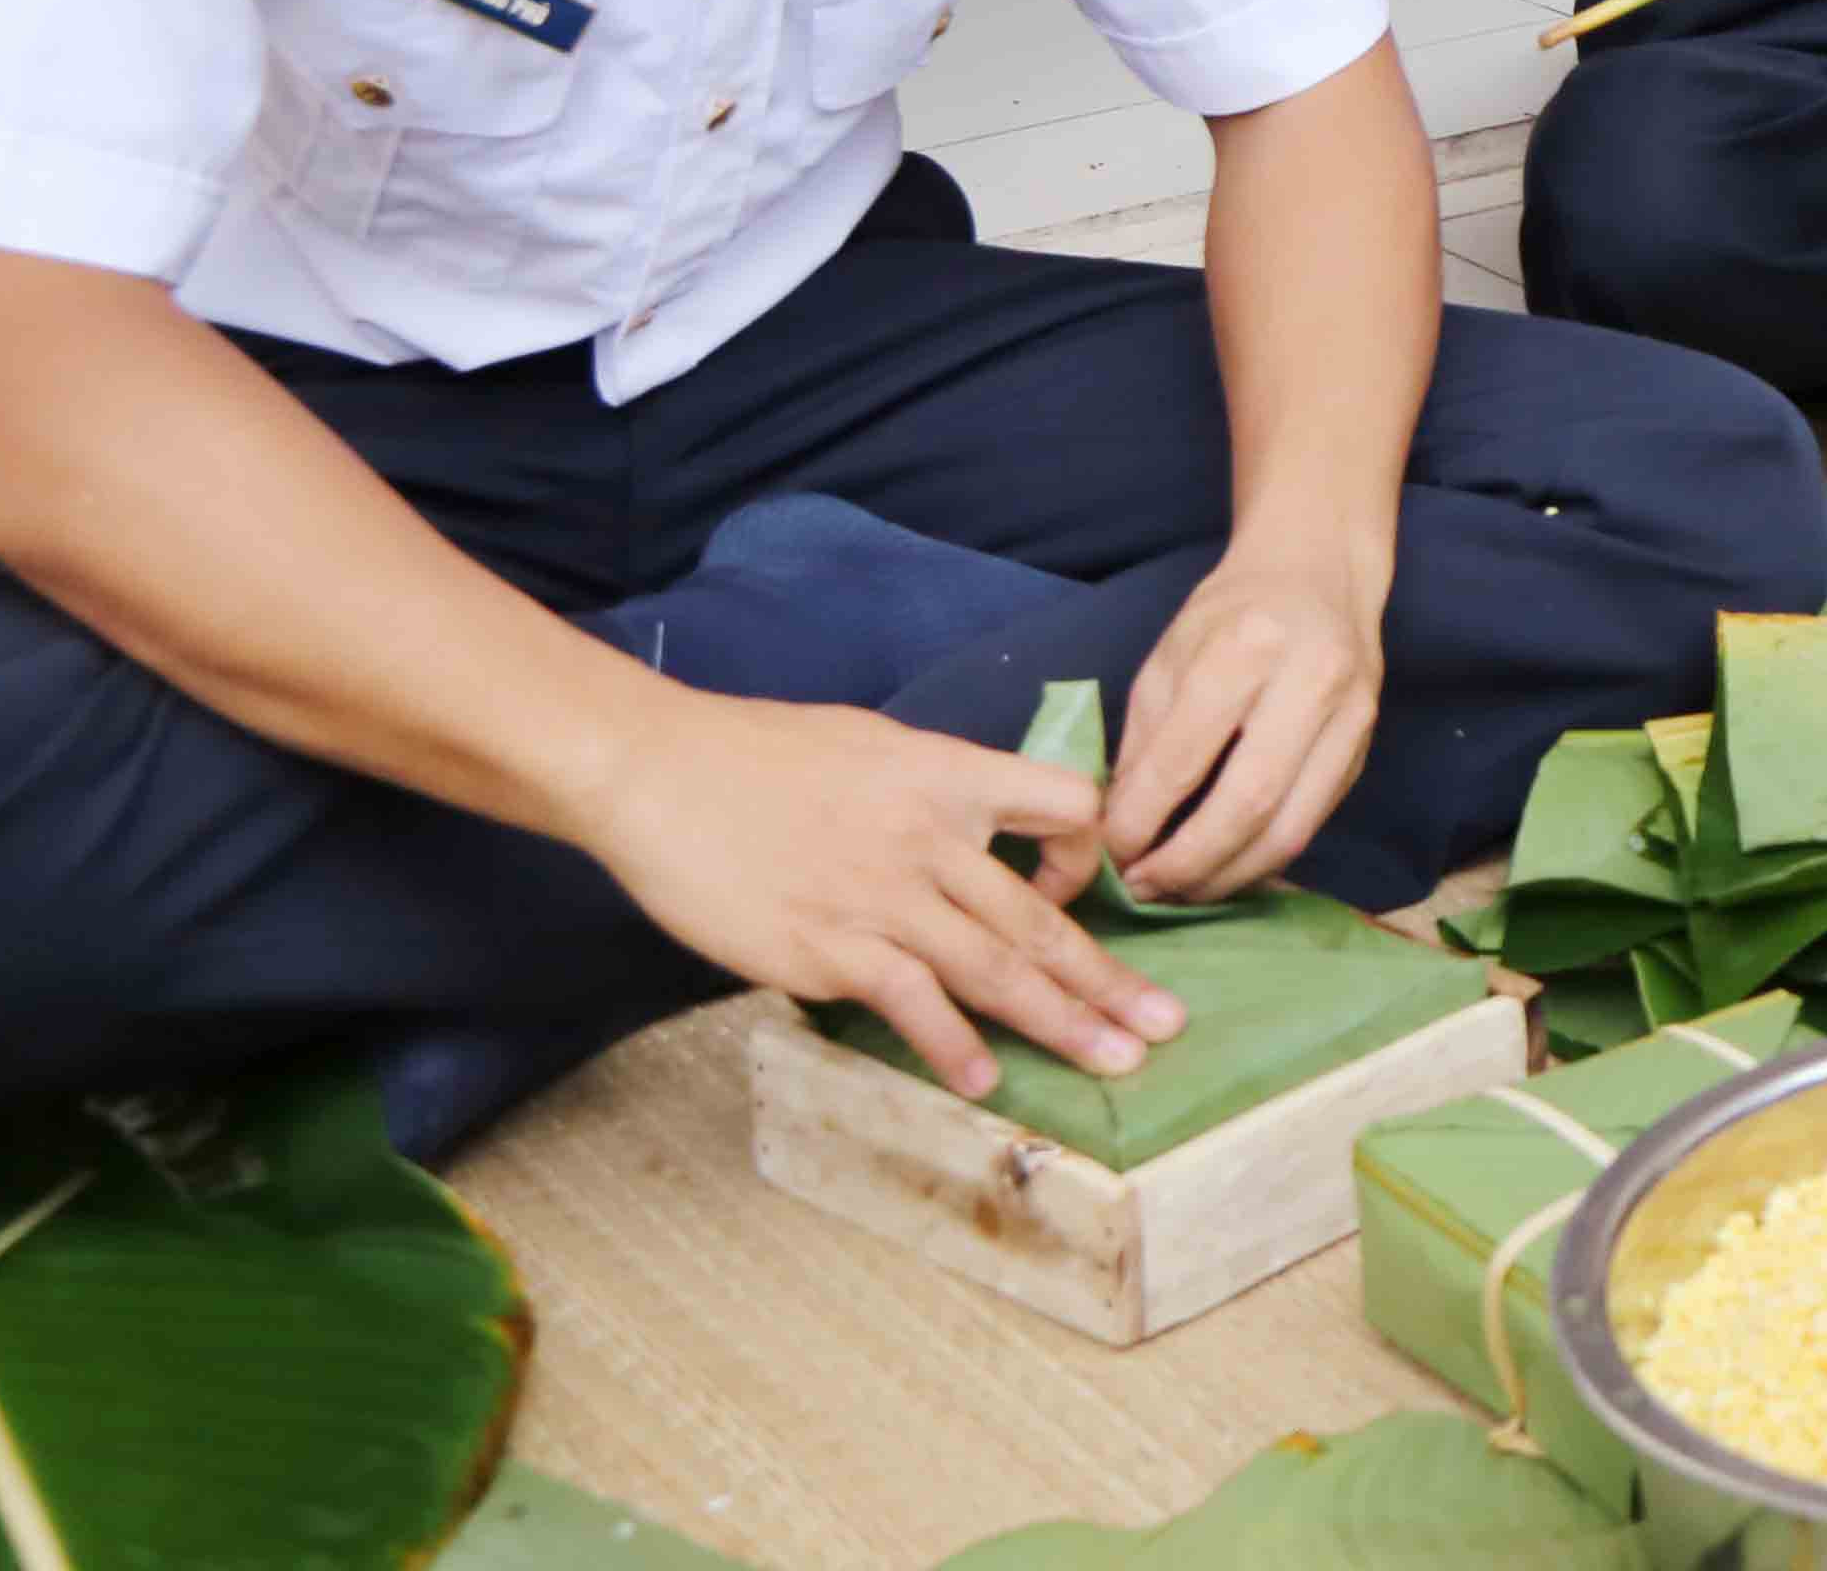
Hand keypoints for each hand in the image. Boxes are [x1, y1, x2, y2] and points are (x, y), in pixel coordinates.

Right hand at [581, 690, 1182, 1100]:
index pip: (1066, 804)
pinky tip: (985, 1080)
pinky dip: (953, 1047)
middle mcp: (931, 837)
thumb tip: (966, 830)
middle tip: (1167, 1026)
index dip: (1088, 853)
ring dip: (1061, 1022)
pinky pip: (912, 1002)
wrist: (659, 771)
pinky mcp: (827, 946)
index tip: (1078, 892)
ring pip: (995, 967)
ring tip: (1116, 1063)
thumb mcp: (871, 745)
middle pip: (1041, 916)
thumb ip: (931, 789)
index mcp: (949, 775)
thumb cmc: (756, 756)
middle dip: (1109, 979)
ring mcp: (881, 896)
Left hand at [1108, 533, 1390, 901]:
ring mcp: (1351, 719)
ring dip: (1227, 876)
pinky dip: (1262, 859)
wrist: (1320, 575)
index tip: (1109, 854)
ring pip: (1289, 829)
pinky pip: (1312, 824)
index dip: (1140, 819)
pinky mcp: (1365, 750)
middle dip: (1187, 864)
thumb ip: (1143, 743)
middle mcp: (1310, 682)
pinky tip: (1224, 868)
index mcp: (1247, 647)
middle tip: (1142, 889)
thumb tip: (1118, 829)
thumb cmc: (1231, 614)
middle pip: (1247, 804)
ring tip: (1180, 892)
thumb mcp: (1168, 659)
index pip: (1185, 757)